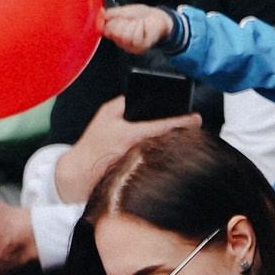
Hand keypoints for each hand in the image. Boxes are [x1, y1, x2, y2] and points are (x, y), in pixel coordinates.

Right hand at [54, 97, 203, 205]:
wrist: (76, 174)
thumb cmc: (92, 143)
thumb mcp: (105, 115)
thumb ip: (124, 101)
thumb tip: (144, 94)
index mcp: (131, 134)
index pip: (166, 126)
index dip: (186, 121)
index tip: (197, 118)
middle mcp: (137, 152)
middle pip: (171, 141)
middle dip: (182, 134)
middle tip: (190, 128)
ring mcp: (139, 167)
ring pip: (166, 155)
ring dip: (174, 147)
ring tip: (179, 140)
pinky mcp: (138, 179)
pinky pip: (157, 167)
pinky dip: (162, 160)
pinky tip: (165, 156)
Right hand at [101, 5, 177, 54]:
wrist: (159, 19)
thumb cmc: (143, 15)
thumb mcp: (124, 10)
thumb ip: (110, 14)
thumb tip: (99, 16)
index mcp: (114, 34)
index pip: (104, 29)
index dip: (113, 21)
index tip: (121, 18)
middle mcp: (120, 42)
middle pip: (114, 32)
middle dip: (124, 22)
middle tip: (132, 21)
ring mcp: (130, 46)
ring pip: (124, 35)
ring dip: (133, 25)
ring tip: (138, 24)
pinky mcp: (140, 48)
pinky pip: (135, 37)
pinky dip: (140, 27)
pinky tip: (143, 27)